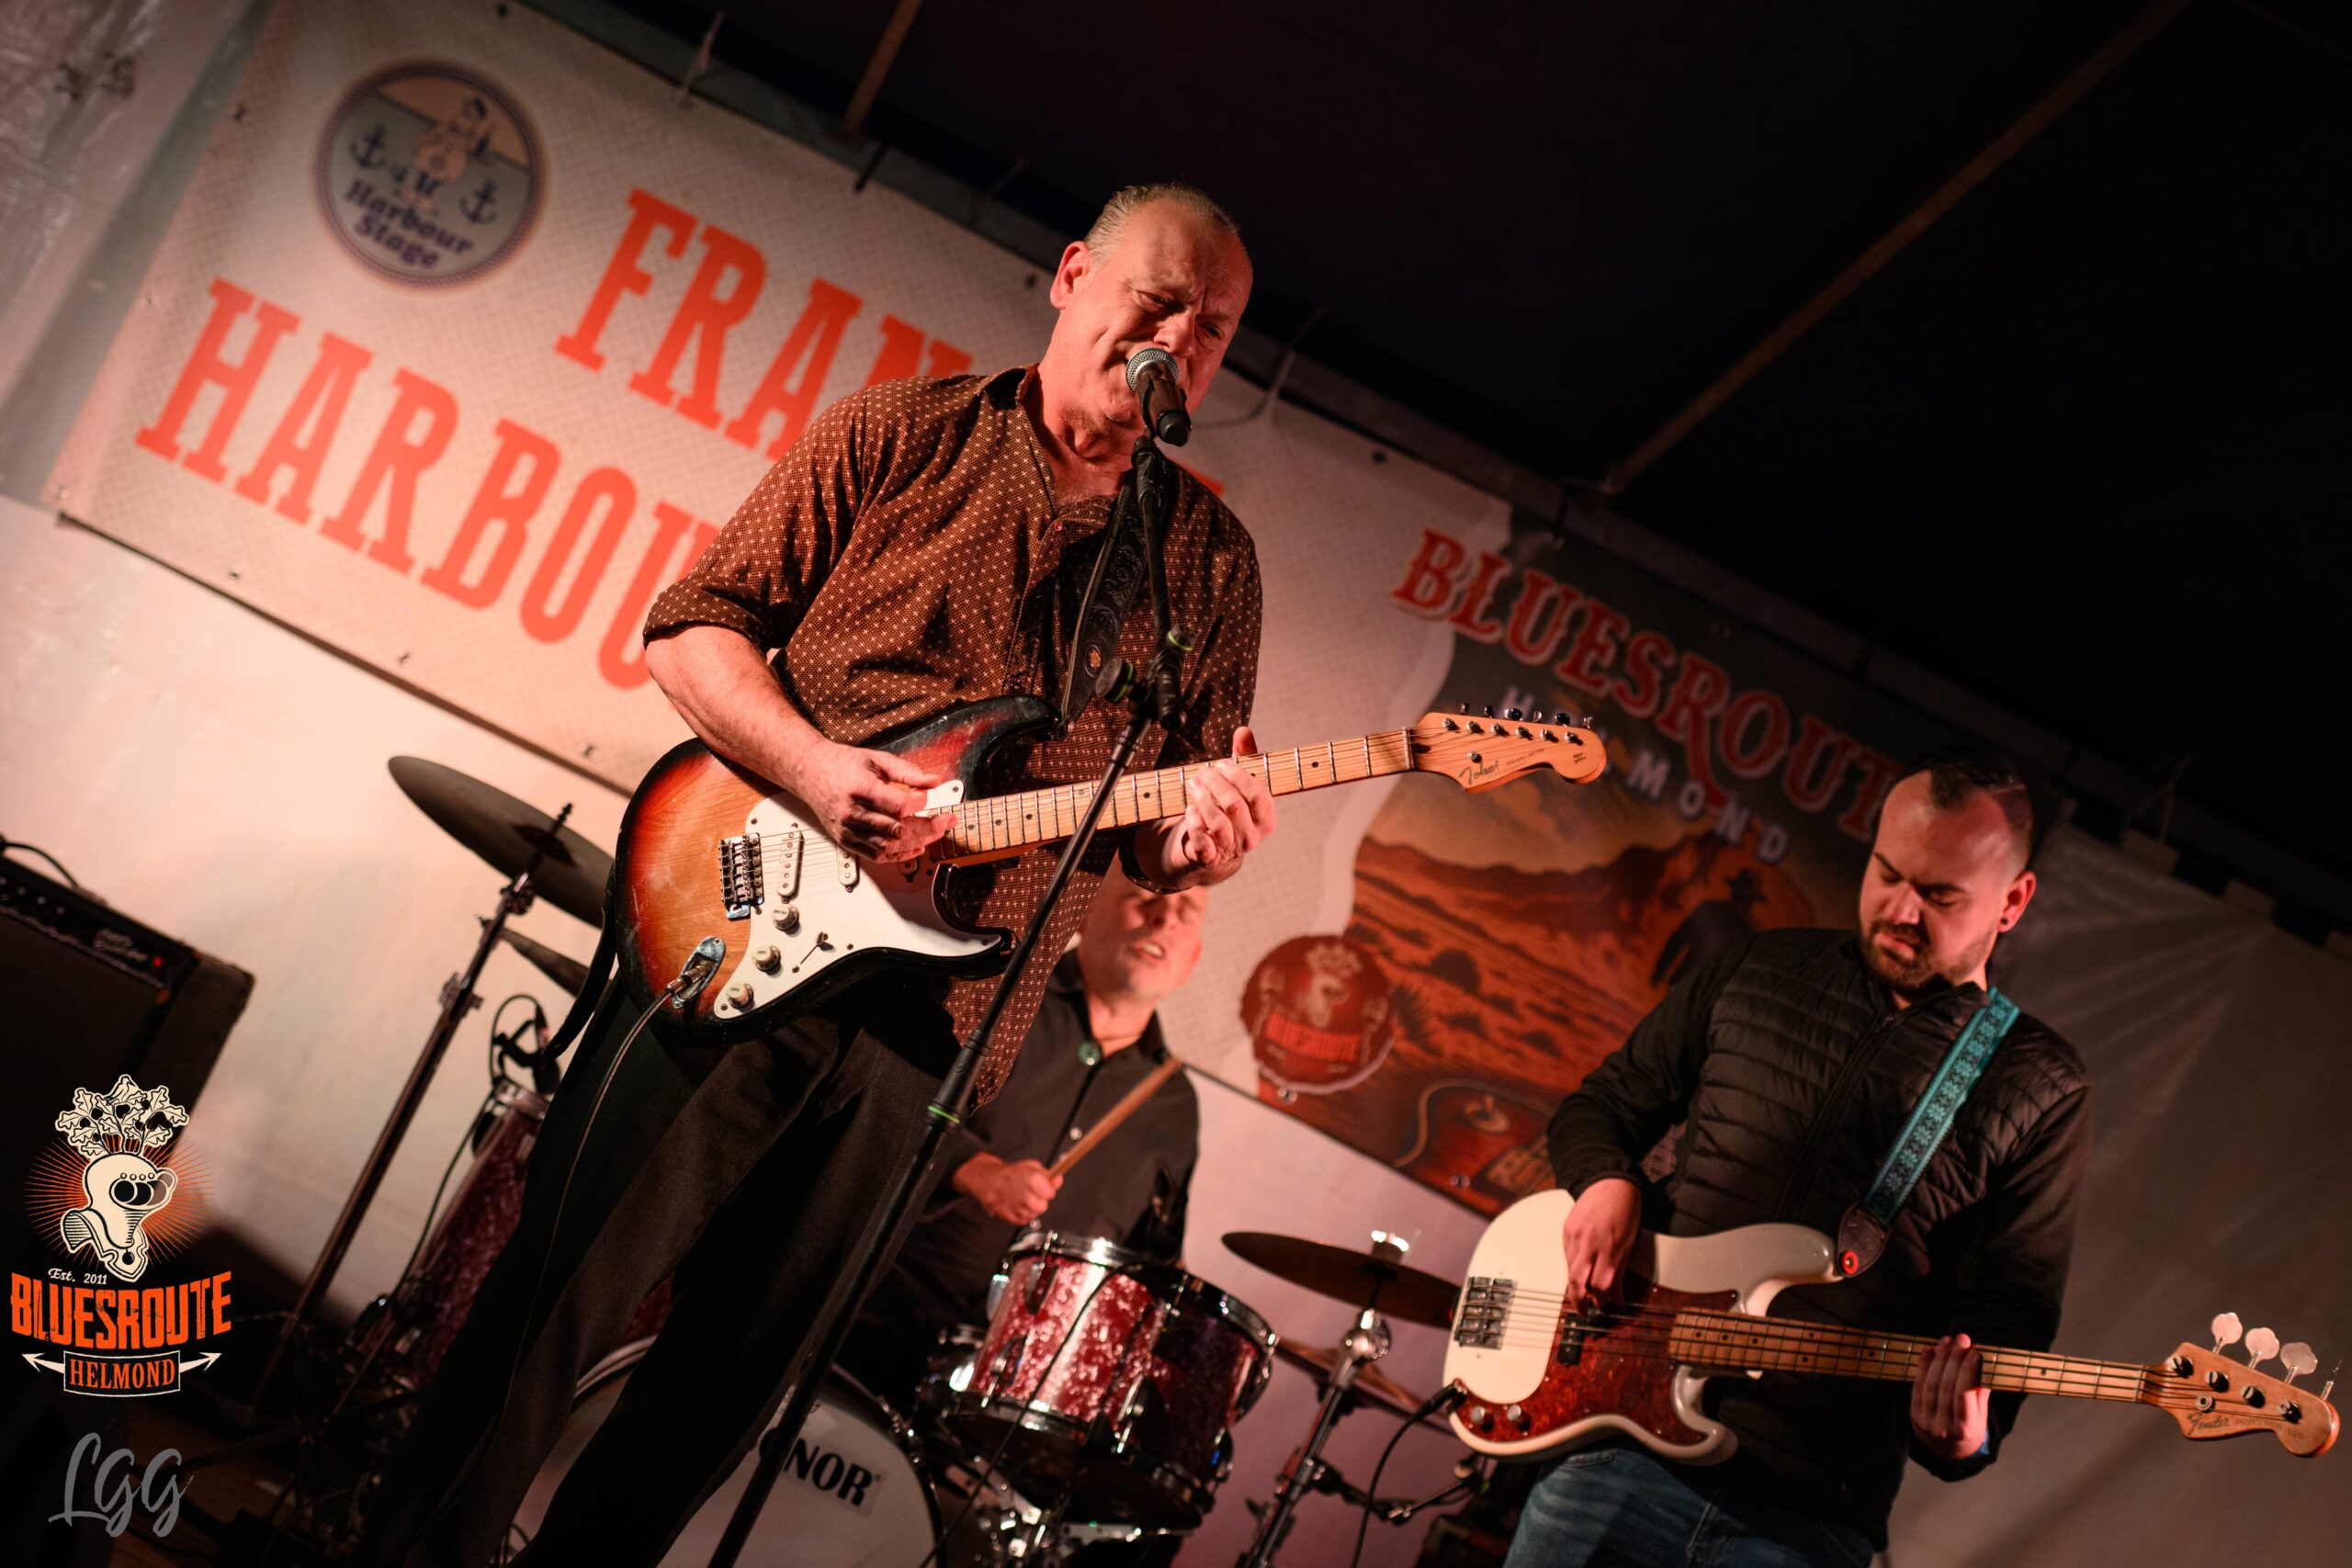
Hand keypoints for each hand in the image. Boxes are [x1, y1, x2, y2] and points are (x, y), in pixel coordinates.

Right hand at [788, 738, 953, 862]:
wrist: (810, 772)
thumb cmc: (841, 764)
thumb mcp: (876, 759)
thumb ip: (907, 772)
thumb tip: (934, 781)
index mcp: (860, 789)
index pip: (898, 805)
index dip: (920, 804)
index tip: (930, 797)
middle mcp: (853, 813)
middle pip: (898, 829)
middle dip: (929, 827)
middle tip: (947, 819)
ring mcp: (849, 830)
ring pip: (890, 846)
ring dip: (918, 842)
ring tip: (935, 832)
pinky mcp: (847, 841)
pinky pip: (877, 856)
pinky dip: (900, 854)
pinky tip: (916, 847)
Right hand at [953, 1153, 1060, 1225]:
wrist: (987, 1179)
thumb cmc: (1009, 1174)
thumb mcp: (1031, 1166)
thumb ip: (1048, 1175)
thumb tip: (1058, 1180)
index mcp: (1029, 1178)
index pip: (1049, 1192)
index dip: (1048, 1191)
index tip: (1045, 1189)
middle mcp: (1021, 1193)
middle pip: (1042, 1207)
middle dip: (1040, 1202)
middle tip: (1034, 1195)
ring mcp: (1012, 1205)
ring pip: (1033, 1215)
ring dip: (1031, 1210)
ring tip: (1024, 1200)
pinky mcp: (1005, 1215)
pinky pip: (1022, 1221)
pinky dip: (1022, 1216)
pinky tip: (1018, 1206)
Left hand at [1170, 726, 1275, 881]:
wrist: (1208, 850)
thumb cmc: (1226, 810)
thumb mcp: (1237, 784)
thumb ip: (1244, 757)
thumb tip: (1243, 730)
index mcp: (1265, 819)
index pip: (1258, 795)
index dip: (1238, 775)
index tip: (1221, 764)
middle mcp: (1251, 838)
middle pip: (1235, 805)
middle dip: (1215, 783)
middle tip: (1202, 772)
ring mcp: (1230, 849)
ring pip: (1219, 823)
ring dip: (1203, 799)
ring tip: (1193, 784)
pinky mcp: (1208, 858)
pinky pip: (1202, 842)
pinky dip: (1194, 823)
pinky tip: (1189, 809)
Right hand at [1561, 1177, 1641, 1300]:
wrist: (1609, 1181)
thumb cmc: (1626, 1211)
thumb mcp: (1629, 1243)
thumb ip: (1620, 1271)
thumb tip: (1618, 1298)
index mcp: (1609, 1246)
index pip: (1601, 1284)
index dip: (1601, 1300)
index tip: (1603, 1307)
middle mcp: (1589, 1242)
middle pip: (1577, 1281)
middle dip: (1578, 1301)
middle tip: (1583, 1312)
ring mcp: (1574, 1235)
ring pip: (1570, 1269)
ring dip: (1576, 1283)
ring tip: (1583, 1292)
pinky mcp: (1566, 1229)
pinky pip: (1567, 1254)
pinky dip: (1573, 1266)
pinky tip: (1581, 1268)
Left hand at [1911, 1334, 1991, 1459]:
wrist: (1948, 1453)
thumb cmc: (1970, 1430)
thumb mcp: (1981, 1416)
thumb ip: (1980, 1392)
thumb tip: (1981, 1362)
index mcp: (1965, 1430)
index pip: (1964, 1395)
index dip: (1968, 1371)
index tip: (1974, 1351)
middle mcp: (1943, 1427)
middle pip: (1946, 1387)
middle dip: (1954, 1359)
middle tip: (1962, 1339)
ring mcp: (1925, 1422)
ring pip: (1931, 1385)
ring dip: (1939, 1359)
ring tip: (1947, 1341)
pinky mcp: (1914, 1415)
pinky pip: (1917, 1387)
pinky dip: (1922, 1367)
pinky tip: (1929, 1350)